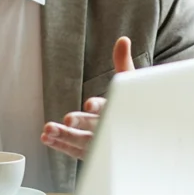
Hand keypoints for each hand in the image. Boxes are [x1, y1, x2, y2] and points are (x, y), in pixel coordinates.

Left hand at [41, 36, 135, 158]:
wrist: (148, 138)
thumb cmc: (134, 107)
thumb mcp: (130, 83)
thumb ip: (122, 62)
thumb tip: (122, 39)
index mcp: (121, 111)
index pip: (111, 108)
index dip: (99, 106)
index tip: (89, 104)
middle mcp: (111, 129)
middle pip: (95, 127)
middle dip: (81, 123)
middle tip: (67, 119)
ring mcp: (102, 144)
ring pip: (83, 142)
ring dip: (64, 136)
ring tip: (47, 129)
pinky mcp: (92, 154)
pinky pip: (75, 152)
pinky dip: (60, 146)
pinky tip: (46, 138)